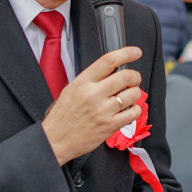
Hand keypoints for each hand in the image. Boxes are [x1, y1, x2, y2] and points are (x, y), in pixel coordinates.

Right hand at [42, 46, 143, 164]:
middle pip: (126, 76)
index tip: (135, 52)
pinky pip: (133, 113)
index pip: (109, 61)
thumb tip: (111, 70)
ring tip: (130, 96)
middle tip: (134, 78)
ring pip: (133, 94)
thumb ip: (90, 79)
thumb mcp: (71, 90)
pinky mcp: (109, 126)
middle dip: (135, 75)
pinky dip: (135, 109)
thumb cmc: (62, 116)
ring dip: (136, 93)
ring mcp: (103, 110)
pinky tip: (129, 110)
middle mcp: (93, 94)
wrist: (55, 140)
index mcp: (83, 82)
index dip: (126, 53)